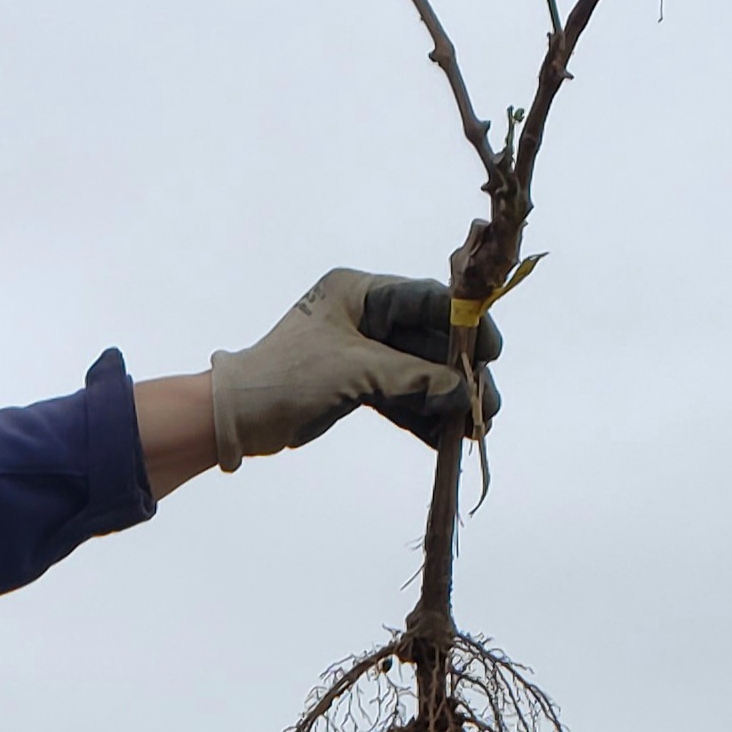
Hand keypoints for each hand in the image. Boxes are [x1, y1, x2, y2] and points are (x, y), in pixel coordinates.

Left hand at [210, 271, 500, 468]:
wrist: (239, 418)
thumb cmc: (287, 377)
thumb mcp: (355, 371)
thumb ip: (411, 378)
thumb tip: (461, 392)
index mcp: (360, 293)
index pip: (426, 300)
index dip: (463, 324)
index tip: (491, 351)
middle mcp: (363, 316)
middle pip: (427, 342)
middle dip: (458, 374)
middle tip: (486, 403)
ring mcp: (360, 352)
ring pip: (416, 374)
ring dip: (444, 400)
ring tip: (474, 427)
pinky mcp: (355, 385)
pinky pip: (399, 397)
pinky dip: (421, 416)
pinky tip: (445, 438)